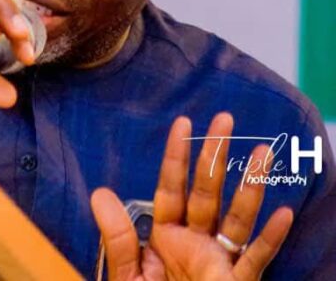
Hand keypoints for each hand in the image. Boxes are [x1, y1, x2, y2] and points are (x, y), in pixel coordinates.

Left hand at [91, 113, 293, 280]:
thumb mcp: (127, 277)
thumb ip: (118, 238)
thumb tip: (99, 193)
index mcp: (167, 237)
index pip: (171, 188)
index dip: (176, 157)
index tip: (183, 122)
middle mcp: (196, 243)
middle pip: (207, 192)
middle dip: (214, 155)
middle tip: (224, 118)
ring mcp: (219, 263)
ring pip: (237, 219)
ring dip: (249, 186)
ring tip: (261, 153)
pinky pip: (256, 260)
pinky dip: (271, 238)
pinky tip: (283, 213)